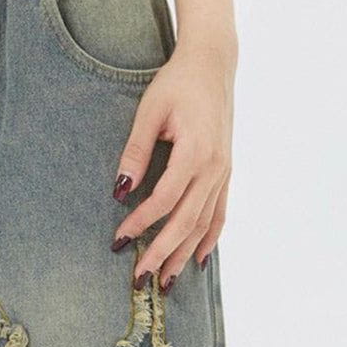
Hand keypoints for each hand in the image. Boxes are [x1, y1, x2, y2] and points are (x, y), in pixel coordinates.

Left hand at [110, 36, 236, 288]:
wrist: (213, 64)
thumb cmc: (177, 83)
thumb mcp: (149, 111)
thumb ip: (135, 151)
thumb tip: (120, 190)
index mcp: (195, 152)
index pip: (164, 201)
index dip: (141, 223)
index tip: (119, 239)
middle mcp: (215, 168)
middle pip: (186, 222)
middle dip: (161, 253)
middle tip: (140, 278)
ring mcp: (224, 172)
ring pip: (204, 225)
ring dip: (184, 255)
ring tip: (166, 282)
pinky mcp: (226, 172)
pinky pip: (219, 214)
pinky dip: (209, 239)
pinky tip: (197, 260)